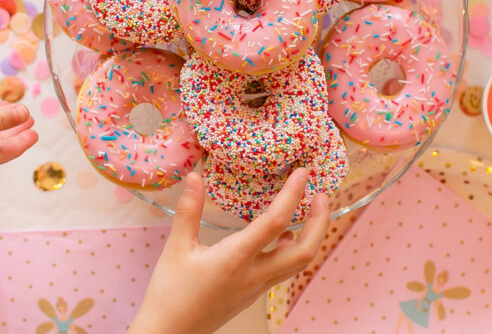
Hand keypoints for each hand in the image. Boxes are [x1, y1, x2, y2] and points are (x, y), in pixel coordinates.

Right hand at [129, 169, 329, 333]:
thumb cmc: (170, 294)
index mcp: (235, 260)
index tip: (303, 173)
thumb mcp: (176, 248)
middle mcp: (254, 275)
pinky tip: (284, 237)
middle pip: (305, 251)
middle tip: (321, 195)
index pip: (275, 223)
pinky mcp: (254, 293)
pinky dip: (293, 250)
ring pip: (298, 263)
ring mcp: (257, 287)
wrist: (170, 333)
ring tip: (311, 211)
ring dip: (311, 236)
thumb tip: (196, 176)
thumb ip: (189, 211)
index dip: (292, 195)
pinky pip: (284, 270)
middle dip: (319, 221)